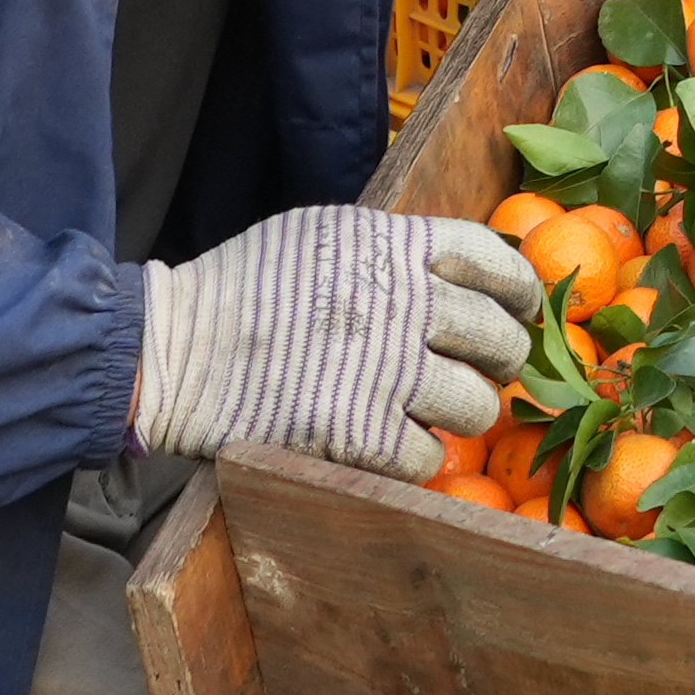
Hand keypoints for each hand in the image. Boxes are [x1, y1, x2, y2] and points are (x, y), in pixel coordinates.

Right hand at [126, 206, 546, 479]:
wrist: (172, 352)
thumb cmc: (245, 290)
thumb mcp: (323, 234)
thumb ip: (395, 249)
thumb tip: (473, 268)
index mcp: (392, 246)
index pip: (494, 260)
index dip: (520, 291)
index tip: (522, 312)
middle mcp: (400, 302)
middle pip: (500, 338)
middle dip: (500, 363)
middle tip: (478, 375)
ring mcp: (383, 370)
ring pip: (476, 407)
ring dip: (460, 416)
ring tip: (429, 415)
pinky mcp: (359, 432)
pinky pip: (427, 459)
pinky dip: (412, 459)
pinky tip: (385, 444)